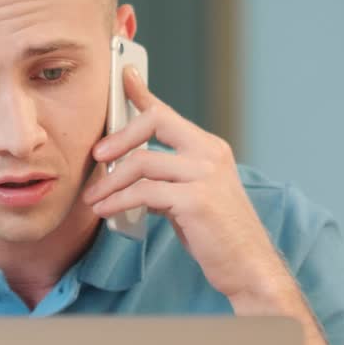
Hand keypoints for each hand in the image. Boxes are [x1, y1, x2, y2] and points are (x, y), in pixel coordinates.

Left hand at [82, 67, 299, 312]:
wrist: (248, 268)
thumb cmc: (217, 235)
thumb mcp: (192, 195)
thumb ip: (168, 175)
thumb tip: (129, 168)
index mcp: (209, 148)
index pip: (167, 113)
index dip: (142, 93)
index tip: (123, 77)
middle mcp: (210, 154)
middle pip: (154, 122)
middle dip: (118, 137)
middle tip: (96, 157)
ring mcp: (205, 175)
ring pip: (141, 161)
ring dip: (110, 182)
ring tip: (95, 199)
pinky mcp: (196, 200)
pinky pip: (143, 192)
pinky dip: (118, 201)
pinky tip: (107, 211)